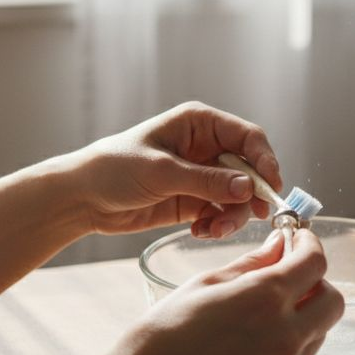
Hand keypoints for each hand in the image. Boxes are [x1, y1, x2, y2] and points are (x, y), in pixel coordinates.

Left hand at [71, 101, 282, 237]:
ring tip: (212, 229)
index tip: (272, 187)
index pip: (248, 137)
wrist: (82, 197)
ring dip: (232, 215)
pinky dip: (217, 224)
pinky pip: (220, 213)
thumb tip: (248, 188)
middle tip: (251, 217)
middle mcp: (206, 147)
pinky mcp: (193, 201)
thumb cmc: (114, 168)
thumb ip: (206, 181)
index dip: (265, 160)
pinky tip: (199, 231)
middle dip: (250, 195)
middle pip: (249, 169)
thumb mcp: (161, 171)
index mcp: (199, 123)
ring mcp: (201, 176)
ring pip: (238, 196)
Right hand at [102, 227, 344, 354]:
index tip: (298, 239)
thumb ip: (251, 263)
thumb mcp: (204, 284)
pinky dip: (290, 340)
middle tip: (288, 274)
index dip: (309, 244)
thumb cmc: (162, 336)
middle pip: (333, 300)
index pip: (315, 261)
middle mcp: (285, 334)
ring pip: (320, 331)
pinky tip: (254, 338)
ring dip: (306, 313)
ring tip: (266, 309)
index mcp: (265, 298)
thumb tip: (280, 246)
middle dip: (317, 281)